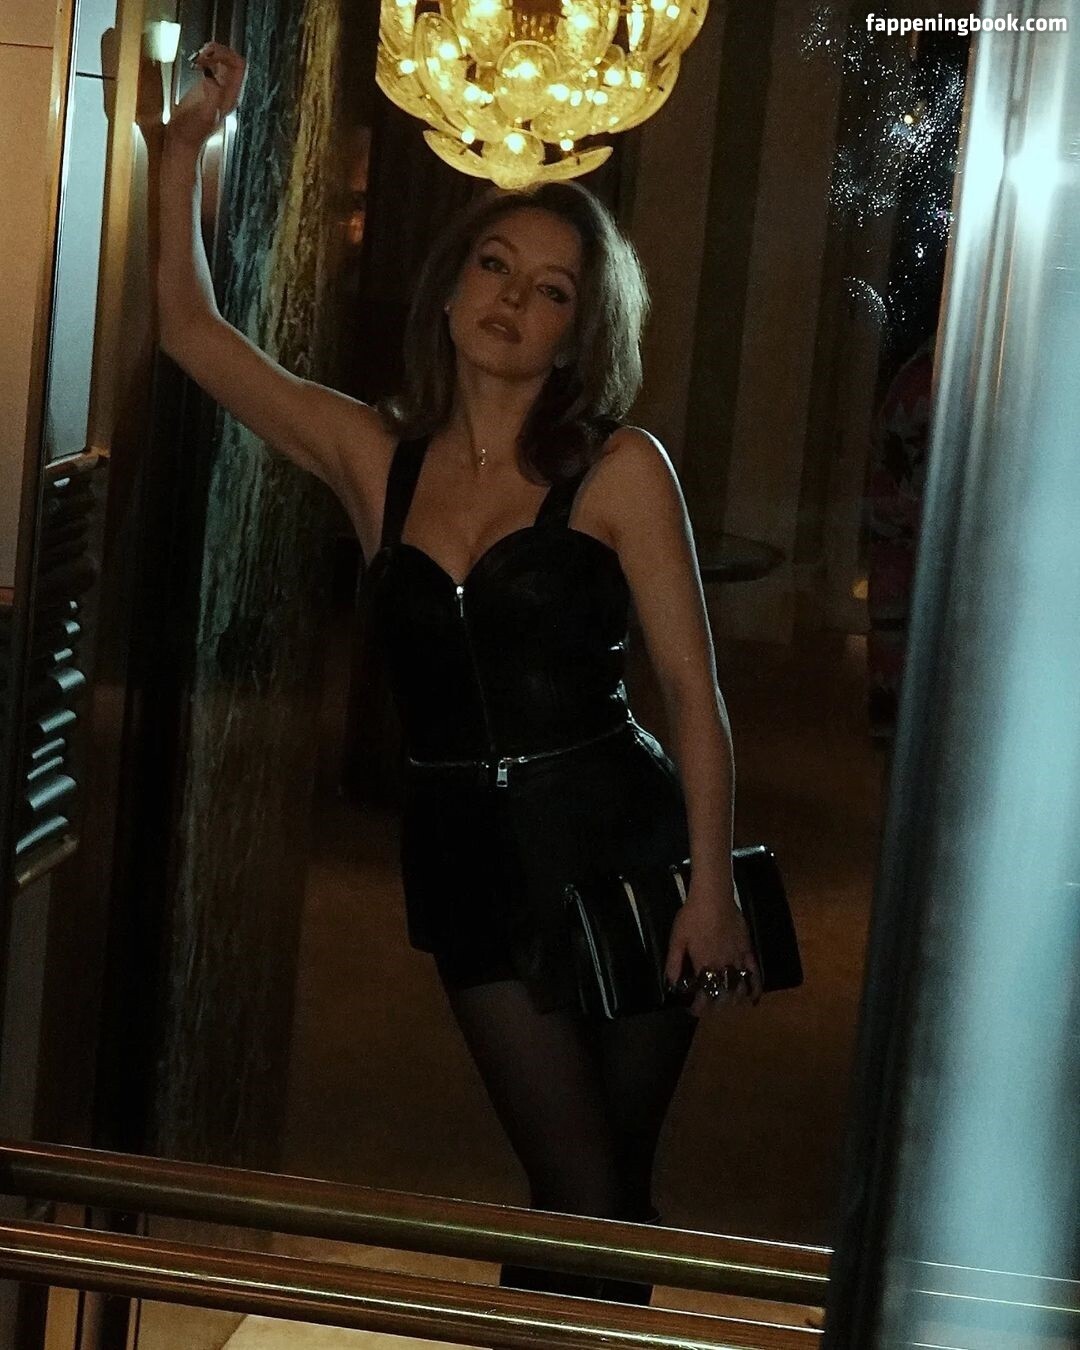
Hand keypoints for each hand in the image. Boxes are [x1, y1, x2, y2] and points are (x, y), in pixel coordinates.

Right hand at [166, 43, 246, 151]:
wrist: (182, 141)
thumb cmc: (192, 131)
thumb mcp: (204, 114)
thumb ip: (212, 97)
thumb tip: (212, 79)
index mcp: (230, 96)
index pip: (238, 66)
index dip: (224, 55)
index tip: (207, 56)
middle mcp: (227, 92)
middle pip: (232, 61)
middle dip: (218, 51)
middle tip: (201, 54)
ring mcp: (217, 89)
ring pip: (223, 62)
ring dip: (211, 54)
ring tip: (198, 56)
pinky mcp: (205, 88)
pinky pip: (212, 68)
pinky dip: (204, 60)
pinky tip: (194, 63)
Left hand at [664, 883, 760, 1016]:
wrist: (713, 897)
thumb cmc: (692, 917)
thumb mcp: (677, 939)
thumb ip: (674, 963)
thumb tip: (671, 984)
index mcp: (704, 965)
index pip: (704, 995)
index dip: (700, 1008)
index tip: (693, 1011)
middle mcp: (723, 966)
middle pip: (723, 994)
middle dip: (716, 1006)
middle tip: (708, 1007)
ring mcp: (737, 958)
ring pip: (739, 987)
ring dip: (734, 1000)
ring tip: (727, 1005)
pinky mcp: (747, 949)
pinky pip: (754, 971)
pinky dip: (755, 986)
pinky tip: (753, 997)